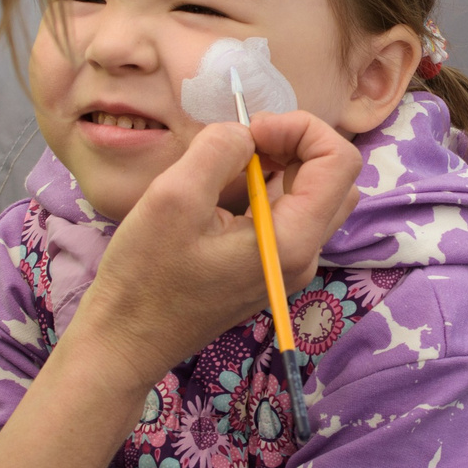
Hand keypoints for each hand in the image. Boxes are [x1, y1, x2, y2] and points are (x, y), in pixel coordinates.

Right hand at [75, 111, 361, 385]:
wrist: (126, 339)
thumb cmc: (145, 276)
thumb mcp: (175, 196)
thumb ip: (219, 149)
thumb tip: (246, 134)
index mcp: (292, 241)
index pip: (341, 161)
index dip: (302, 129)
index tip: (251, 131)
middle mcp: (303, 256)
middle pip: (336, 177)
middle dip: (296, 143)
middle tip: (243, 143)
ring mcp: (288, 264)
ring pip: (313, 193)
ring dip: (279, 164)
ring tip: (226, 168)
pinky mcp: (267, 266)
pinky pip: (286, 213)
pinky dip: (264, 188)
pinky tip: (219, 194)